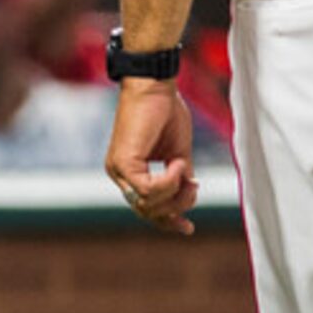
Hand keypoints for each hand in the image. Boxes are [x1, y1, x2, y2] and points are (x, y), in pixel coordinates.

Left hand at [106, 79, 197, 236]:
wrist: (154, 85)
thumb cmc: (166, 110)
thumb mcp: (178, 151)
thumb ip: (180, 176)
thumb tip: (190, 193)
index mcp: (130, 172)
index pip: (146, 207)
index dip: (168, 220)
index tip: (188, 227)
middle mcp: (120, 174)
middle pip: (147, 211)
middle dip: (176, 208)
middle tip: (194, 188)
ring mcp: (118, 170)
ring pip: (149, 204)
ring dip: (175, 193)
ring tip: (185, 170)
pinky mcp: (123, 163)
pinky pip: (149, 189)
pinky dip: (169, 181)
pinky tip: (178, 164)